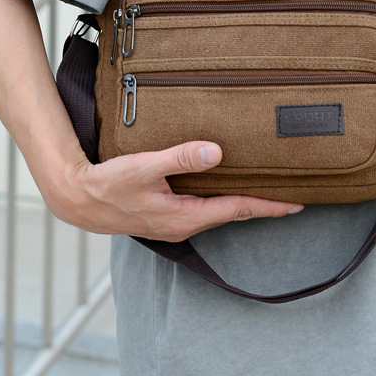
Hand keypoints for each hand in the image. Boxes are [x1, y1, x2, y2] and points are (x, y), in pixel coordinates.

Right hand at [46, 140, 303, 240]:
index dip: (269, 205)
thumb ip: (180, 158)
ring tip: (268, 188)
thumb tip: (216, 152)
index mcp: (185, 216)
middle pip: (234, 212)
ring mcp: (175, 222)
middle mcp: (185, 224)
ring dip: (244, 201)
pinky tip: (226, 184)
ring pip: (219, 210)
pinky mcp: (166, 215)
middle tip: (294, 195)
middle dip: (264, 205)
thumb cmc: (108, 184)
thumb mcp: (144, 167)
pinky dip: (223, 197)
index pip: (238, 209)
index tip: (298, 203)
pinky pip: (204, 206)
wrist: (78, 199)